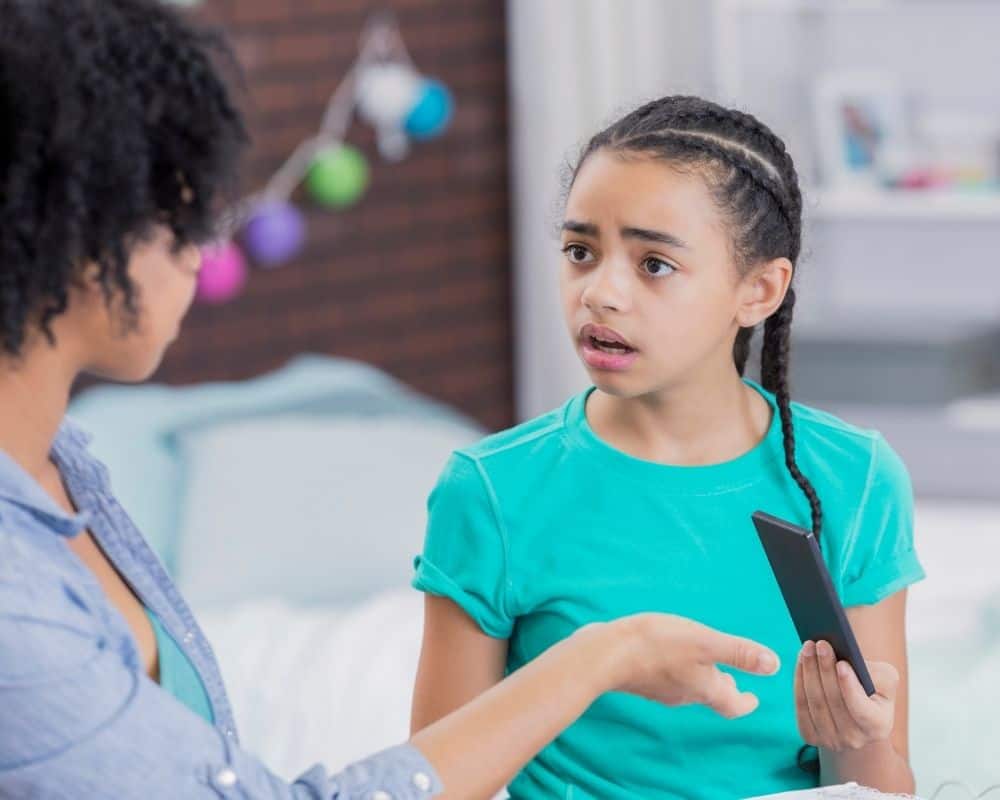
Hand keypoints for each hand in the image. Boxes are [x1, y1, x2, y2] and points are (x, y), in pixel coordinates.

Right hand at [597, 613, 779, 718]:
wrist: (605, 654)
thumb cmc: (656, 646)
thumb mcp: (705, 642)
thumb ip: (739, 653)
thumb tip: (773, 665)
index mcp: (704, 688)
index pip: (732, 704)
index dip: (746, 702)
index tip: (753, 697)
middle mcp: (684, 694)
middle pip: (711, 695)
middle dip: (724, 685)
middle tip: (732, 676)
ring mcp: (660, 688)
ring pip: (689, 686)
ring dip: (701, 675)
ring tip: (704, 660)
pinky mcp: (641, 678)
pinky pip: (667, 676)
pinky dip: (678, 667)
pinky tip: (670, 651)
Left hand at [795, 640, 898, 751]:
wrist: (857, 718)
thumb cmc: (873, 692)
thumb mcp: (886, 682)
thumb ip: (876, 673)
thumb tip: (848, 661)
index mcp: (878, 726)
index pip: (860, 708)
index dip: (849, 686)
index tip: (842, 663)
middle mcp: (854, 739)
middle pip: (833, 700)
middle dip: (825, 669)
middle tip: (820, 644)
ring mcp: (830, 740)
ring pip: (814, 701)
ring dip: (809, 671)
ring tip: (807, 647)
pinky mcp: (810, 735)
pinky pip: (800, 705)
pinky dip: (799, 680)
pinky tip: (801, 661)